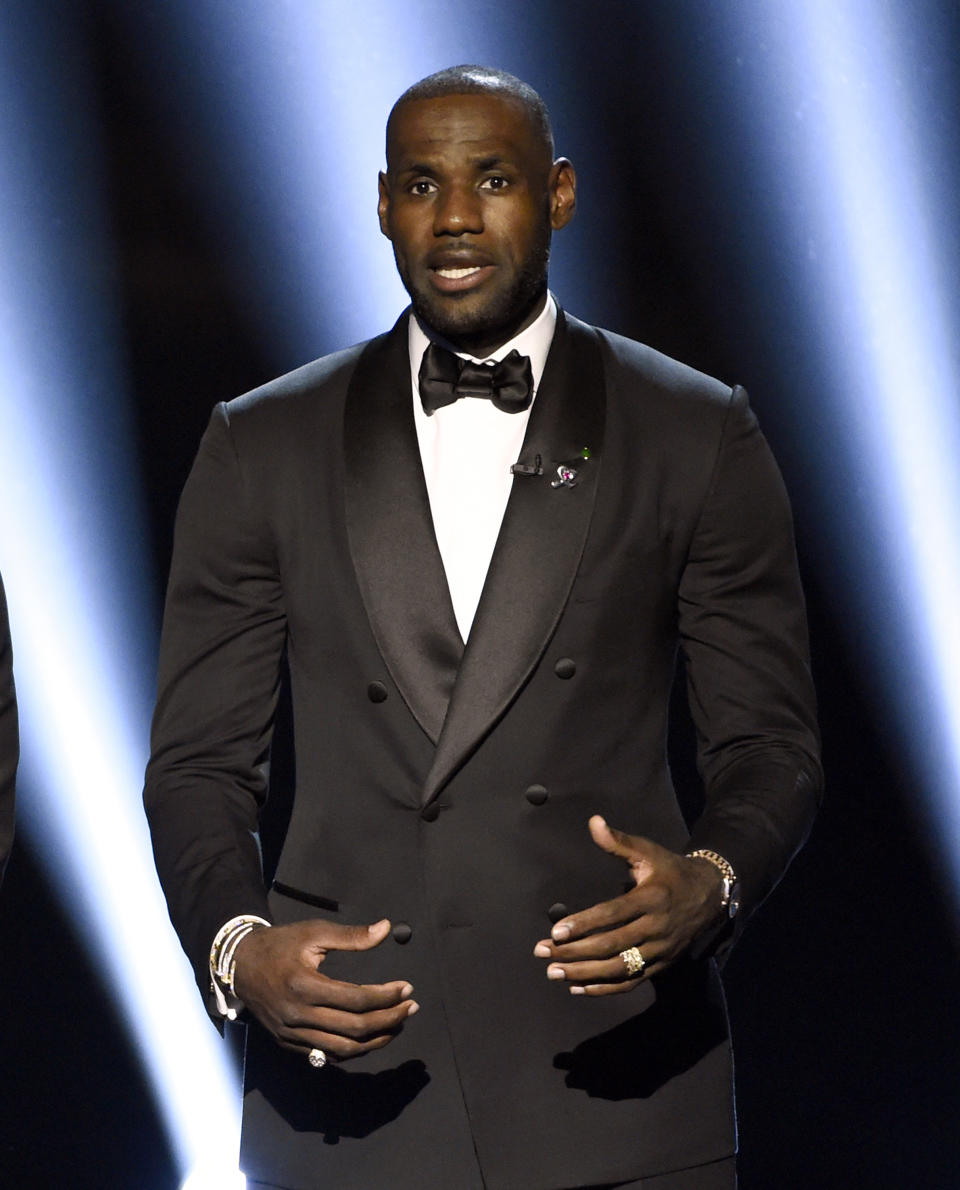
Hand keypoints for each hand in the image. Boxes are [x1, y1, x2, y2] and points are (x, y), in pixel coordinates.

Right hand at [233, 918, 417, 1059]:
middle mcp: (298, 1015)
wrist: (241, 964)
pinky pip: (326, 1055)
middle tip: (411, 1007)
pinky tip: (370, 1038)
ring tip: (397, 1025)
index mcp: (305, 985)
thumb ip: (352, 935)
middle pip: (354, 1028)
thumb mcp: (314, 932)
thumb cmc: (281, 944)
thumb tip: (386, 928)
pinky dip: (352, 1050)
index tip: (407, 988)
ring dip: (376, 1040)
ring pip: (343, 1050)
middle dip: (389, 1019)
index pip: (357, 999)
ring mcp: (292, 1034)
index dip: (386, 996)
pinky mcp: (289, 1044)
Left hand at [533, 815, 723, 995]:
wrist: (709, 895)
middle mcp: (656, 928)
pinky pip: (631, 982)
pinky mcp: (661, 966)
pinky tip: (578, 987)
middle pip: (611, 946)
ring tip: (554, 972)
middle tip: (542, 952)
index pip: (613, 914)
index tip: (556, 931)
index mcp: (651, 898)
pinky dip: (604, 989)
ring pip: (619, 968)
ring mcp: (660, 951)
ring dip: (584, 973)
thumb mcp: (648, 851)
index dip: (584, 923)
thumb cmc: (670, 870)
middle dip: (574, 952)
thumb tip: (593, 822)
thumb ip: (618, 842)